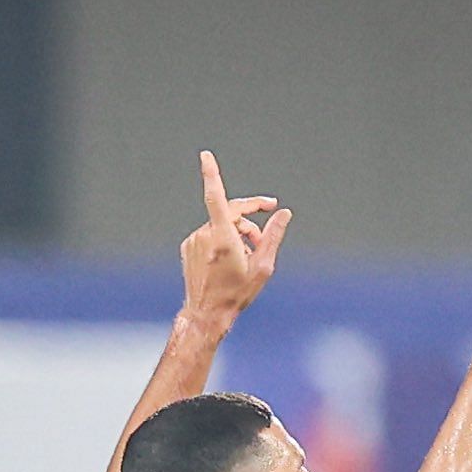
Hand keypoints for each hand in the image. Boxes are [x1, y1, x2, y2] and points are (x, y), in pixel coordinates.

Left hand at [180, 150, 291, 325]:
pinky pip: (209, 235)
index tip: (205, 156)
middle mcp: (205, 235)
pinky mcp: (188, 247)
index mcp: (222, 238)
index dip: (211, 174)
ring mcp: (194, 241)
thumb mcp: (263, 267)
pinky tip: (229, 261)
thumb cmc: (236, 294)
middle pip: (230, 213)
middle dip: (250, 221)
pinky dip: (223, 241)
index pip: (216, 197)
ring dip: (237, 234)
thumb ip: (273, 236)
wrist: (207, 314)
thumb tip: (283, 213)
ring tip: (248, 257)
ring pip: (221, 225)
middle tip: (264, 239)